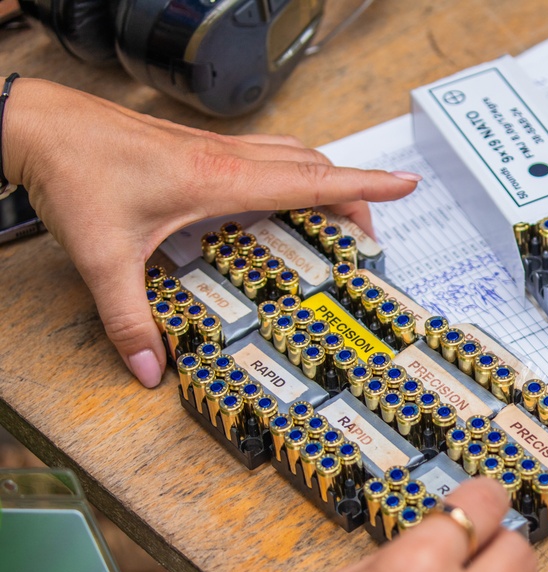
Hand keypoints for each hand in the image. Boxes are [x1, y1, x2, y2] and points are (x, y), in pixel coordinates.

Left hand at [2, 78, 419, 386]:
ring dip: (323, 177)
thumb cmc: (74, 174)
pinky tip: (274, 199)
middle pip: (313, 166)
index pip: (312, 181)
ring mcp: (214, 149)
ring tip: (337, 213)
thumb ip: (128, 318)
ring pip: (291, 153)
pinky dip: (290, 171)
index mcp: (222, 180)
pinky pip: (264, 154)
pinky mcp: (197, 149)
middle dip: (353, 192)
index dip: (365, 185)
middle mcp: (228, 158)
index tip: (406, 183)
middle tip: (371, 230)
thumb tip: (148, 368)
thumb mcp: (104, 258)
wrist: (38, 124)